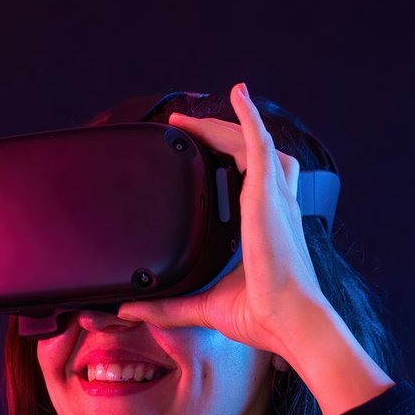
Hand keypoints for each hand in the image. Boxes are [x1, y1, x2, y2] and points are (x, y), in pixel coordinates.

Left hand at [115, 83, 330, 370]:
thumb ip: (165, 306)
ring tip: (192, 120)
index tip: (197, 156)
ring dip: (224, 127)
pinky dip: (250, 116)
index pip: (249, 182)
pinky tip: (238, 93)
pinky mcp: (267, 195)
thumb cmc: (259, 316)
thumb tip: (128, 310)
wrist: (286, 320)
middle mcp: (273, 207)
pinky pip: (259, 142)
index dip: (227, 163)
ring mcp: (273, 198)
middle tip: (182, 130)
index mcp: (263, 228)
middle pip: (248, 156)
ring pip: (251, 145)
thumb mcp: (201, 306)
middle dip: (216, 138)